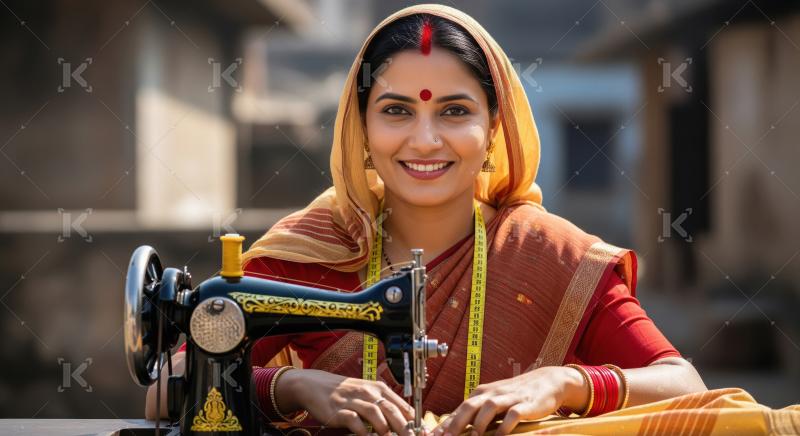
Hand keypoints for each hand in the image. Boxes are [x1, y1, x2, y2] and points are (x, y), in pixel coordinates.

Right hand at [276, 368, 416, 435]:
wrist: (314, 385)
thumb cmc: (344, 391)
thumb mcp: (367, 392)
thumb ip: (384, 404)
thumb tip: (405, 420)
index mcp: (378, 388)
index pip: (402, 404)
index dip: (413, 420)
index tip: (422, 433)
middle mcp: (368, 392)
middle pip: (392, 410)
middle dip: (404, 427)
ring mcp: (353, 401)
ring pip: (375, 413)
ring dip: (385, 429)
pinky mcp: (339, 410)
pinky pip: (354, 422)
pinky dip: (363, 431)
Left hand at [431, 366, 585, 435]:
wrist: (547, 381)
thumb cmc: (516, 394)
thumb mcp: (494, 401)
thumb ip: (477, 414)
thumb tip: (454, 428)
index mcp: (482, 394)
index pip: (459, 409)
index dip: (446, 423)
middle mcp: (492, 393)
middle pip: (469, 406)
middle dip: (456, 423)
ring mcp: (509, 398)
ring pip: (489, 407)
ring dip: (479, 423)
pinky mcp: (526, 404)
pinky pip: (513, 415)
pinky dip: (506, 426)